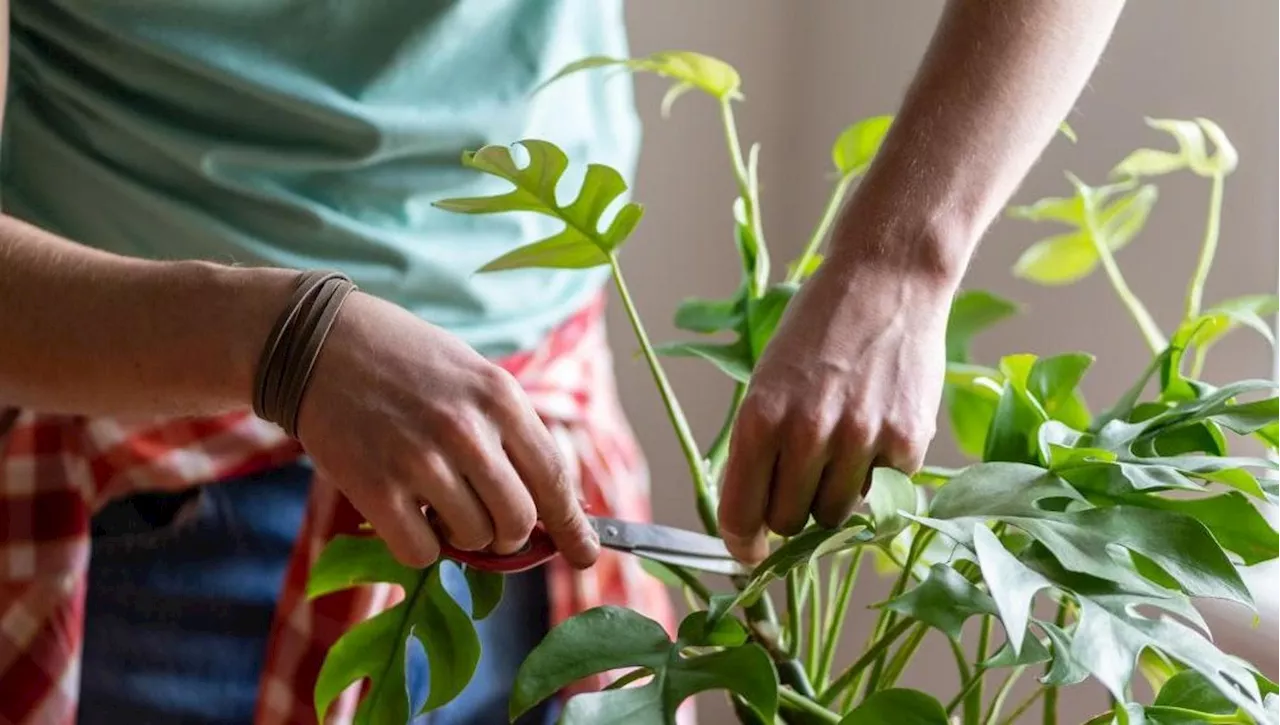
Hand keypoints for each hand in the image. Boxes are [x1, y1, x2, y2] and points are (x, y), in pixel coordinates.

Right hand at [296, 292, 599, 568]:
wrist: (319, 341)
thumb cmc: (405, 360)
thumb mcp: (474, 376)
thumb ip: (510, 432)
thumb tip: (549, 504)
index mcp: (500, 398)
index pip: (554, 478)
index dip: (572, 525)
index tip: (585, 553)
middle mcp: (467, 430)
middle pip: (518, 521)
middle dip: (510, 535)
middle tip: (490, 524)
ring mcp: (419, 461)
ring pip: (472, 539)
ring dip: (462, 537)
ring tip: (437, 501)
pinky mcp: (374, 488)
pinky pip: (421, 552)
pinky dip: (420, 546)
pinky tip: (408, 514)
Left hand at [717, 255, 951, 563]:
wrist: (886, 280)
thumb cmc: (817, 329)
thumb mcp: (767, 380)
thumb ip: (759, 447)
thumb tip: (754, 518)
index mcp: (760, 418)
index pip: (741, 513)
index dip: (742, 541)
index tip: (748, 552)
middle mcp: (807, 434)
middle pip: (788, 522)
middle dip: (789, 510)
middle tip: (800, 477)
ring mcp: (860, 440)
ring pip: (835, 516)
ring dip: (832, 496)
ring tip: (839, 447)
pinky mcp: (907, 441)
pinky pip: (882, 492)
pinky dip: (875, 475)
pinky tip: (875, 429)